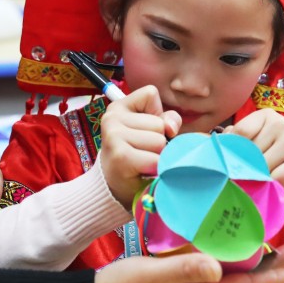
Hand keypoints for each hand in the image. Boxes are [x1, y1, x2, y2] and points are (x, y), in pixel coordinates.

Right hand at [94, 242, 283, 282]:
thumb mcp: (149, 276)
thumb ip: (182, 269)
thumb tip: (218, 266)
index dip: (274, 277)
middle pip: (245, 281)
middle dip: (272, 266)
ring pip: (232, 276)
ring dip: (255, 262)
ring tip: (275, 246)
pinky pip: (215, 271)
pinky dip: (230, 258)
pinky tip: (232, 246)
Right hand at [99, 85, 181, 208]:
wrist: (112, 188)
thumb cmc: (135, 157)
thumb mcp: (150, 131)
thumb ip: (166, 120)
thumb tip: (171, 128)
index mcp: (119, 107)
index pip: (151, 94)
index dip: (157, 114)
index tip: (144, 131)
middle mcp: (112, 117)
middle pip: (159, 123)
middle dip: (158, 140)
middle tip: (142, 153)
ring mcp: (114, 135)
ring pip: (159, 140)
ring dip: (157, 156)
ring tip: (141, 163)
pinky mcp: (121, 155)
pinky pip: (155, 159)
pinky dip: (155, 168)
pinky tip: (142, 172)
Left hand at [227, 109, 283, 201]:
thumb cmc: (272, 153)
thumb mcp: (254, 141)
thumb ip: (234, 139)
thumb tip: (207, 142)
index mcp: (266, 115)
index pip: (241, 131)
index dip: (232, 149)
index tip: (229, 161)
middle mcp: (281, 124)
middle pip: (251, 151)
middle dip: (246, 166)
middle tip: (246, 174)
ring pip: (262, 166)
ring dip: (258, 178)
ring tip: (261, 179)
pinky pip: (276, 178)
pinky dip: (270, 186)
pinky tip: (272, 185)